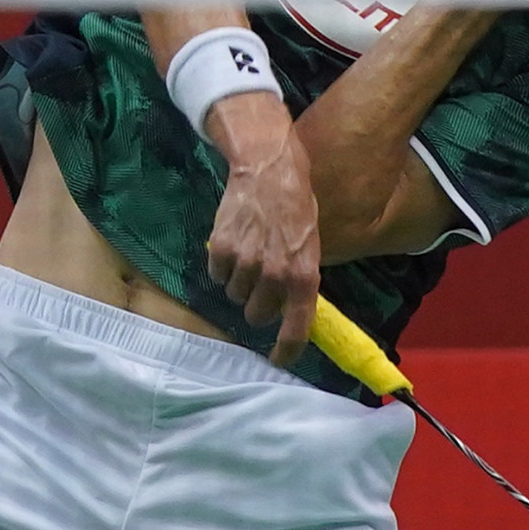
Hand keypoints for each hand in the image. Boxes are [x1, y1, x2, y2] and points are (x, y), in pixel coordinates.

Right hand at [202, 94, 322, 363]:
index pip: (296, 328)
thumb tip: (291, 308)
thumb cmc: (297, 206)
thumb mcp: (311, 245)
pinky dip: (222, 267)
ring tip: (248, 256)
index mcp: (304, 276)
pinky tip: (233, 246)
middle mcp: (275, 275)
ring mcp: (246, 263)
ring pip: (234, 296)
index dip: (286, 350)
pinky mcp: (221, 250)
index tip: (278, 360)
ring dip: (239, 283)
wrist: (268, 169)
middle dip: (257, 305)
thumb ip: (301, 278)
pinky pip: (216, 276)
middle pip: (256, 315)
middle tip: (260, 284)